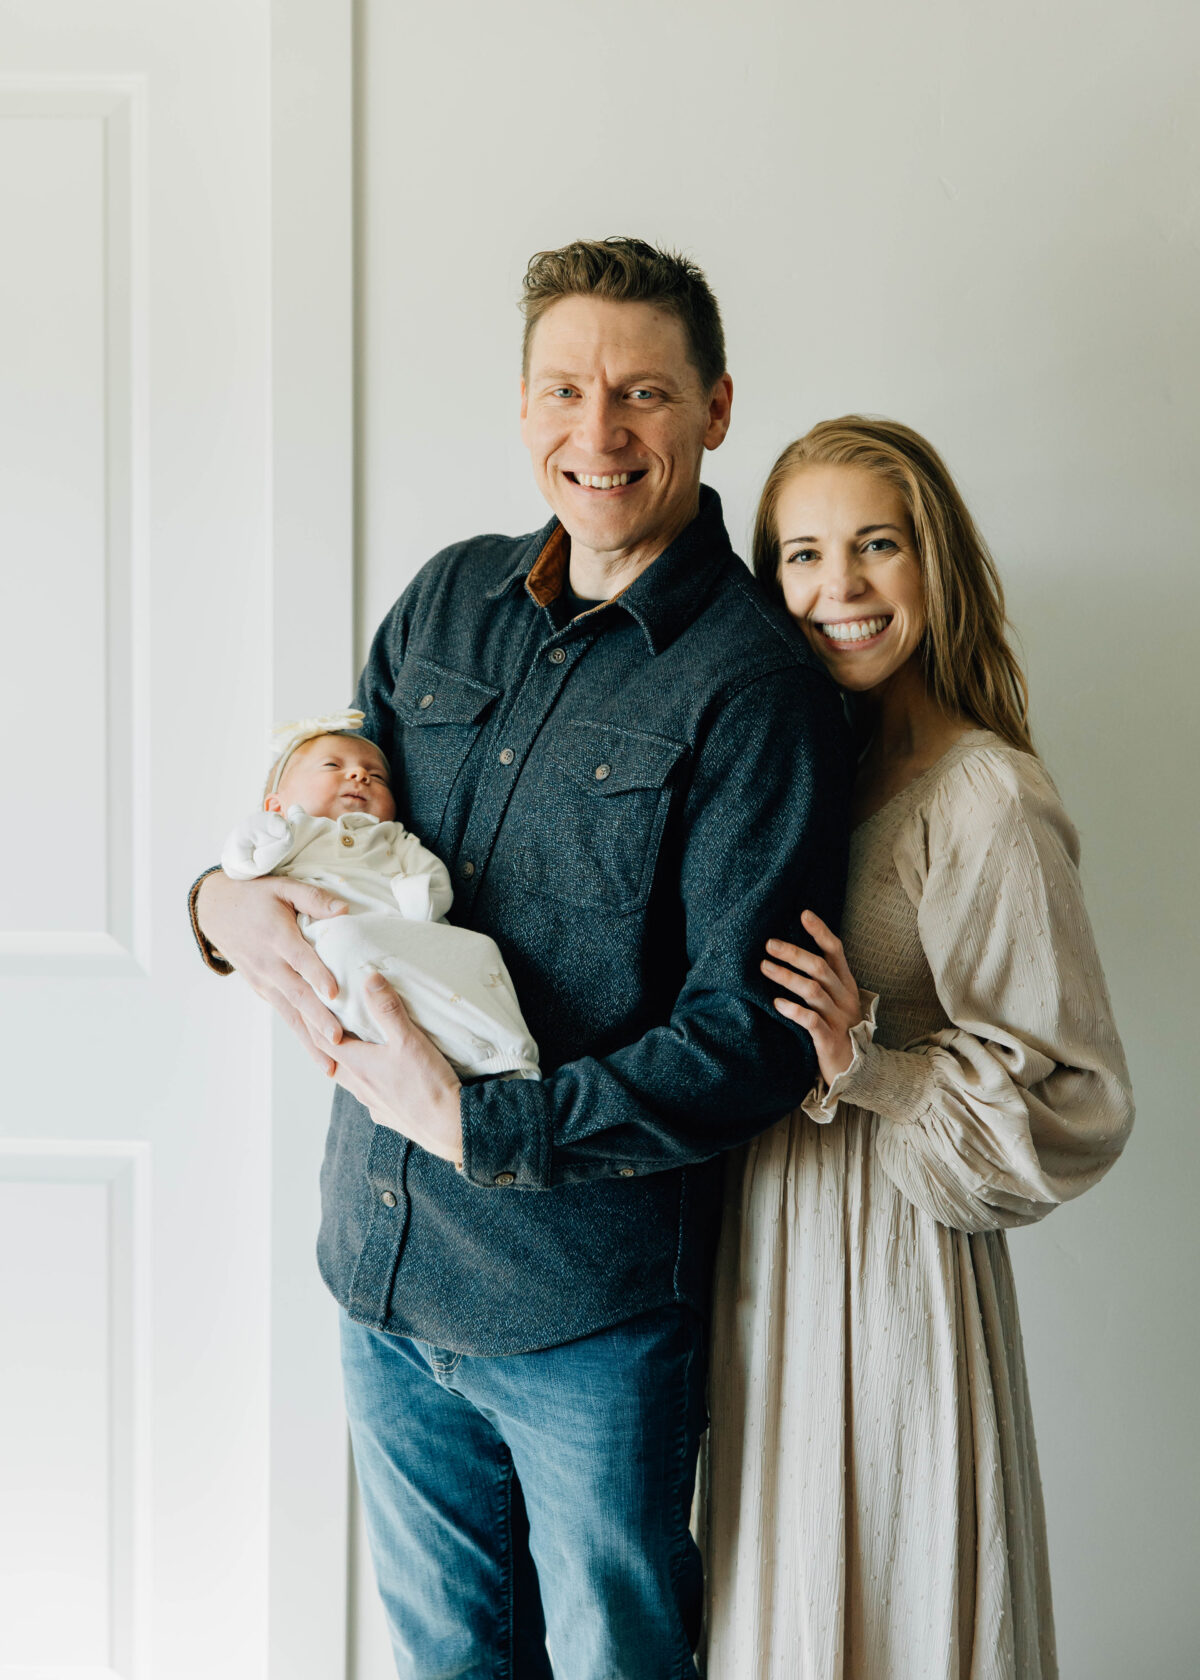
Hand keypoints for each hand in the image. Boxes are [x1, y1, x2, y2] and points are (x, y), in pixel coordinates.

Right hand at [195, 871, 347, 1072]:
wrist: (215, 909)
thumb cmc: (255, 895)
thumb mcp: (283, 886)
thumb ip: (313, 898)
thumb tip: (344, 910)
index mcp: (278, 936)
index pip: (300, 959)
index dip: (317, 975)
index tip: (335, 993)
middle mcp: (270, 964)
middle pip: (297, 994)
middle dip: (318, 1019)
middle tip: (338, 1039)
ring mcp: (264, 981)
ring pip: (291, 1014)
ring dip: (310, 1040)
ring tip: (330, 1065)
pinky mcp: (263, 990)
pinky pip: (285, 1015)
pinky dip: (301, 1036)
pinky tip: (319, 1055)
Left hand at [326, 973, 463, 1164]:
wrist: (449, 1127)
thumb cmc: (428, 1084)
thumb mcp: (408, 1040)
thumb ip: (388, 1010)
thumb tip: (370, 980)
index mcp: (359, 1066)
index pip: (322, 1040)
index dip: (310, 1021)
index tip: (305, 1005)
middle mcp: (360, 1087)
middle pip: (329, 1061)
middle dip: (321, 1040)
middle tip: (318, 1022)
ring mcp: (373, 1104)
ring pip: (348, 1080)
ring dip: (342, 1061)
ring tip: (346, 1046)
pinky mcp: (389, 1115)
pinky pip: (368, 1096)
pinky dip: (364, 1080)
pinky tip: (376, 1078)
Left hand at [763, 909, 861, 1085]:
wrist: (858, 1071)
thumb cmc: (838, 1030)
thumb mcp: (834, 1001)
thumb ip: (819, 981)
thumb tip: (789, 955)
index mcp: (846, 984)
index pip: (836, 951)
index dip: (820, 931)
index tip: (803, 914)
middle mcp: (844, 997)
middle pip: (820, 967)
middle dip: (793, 953)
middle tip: (768, 945)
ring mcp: (839, 1019)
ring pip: (813, 990)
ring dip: (787, 977)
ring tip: (764, 968)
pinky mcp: (830, 1040)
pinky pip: (811, 1021)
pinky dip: (793, 1010)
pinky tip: (776, 1003)